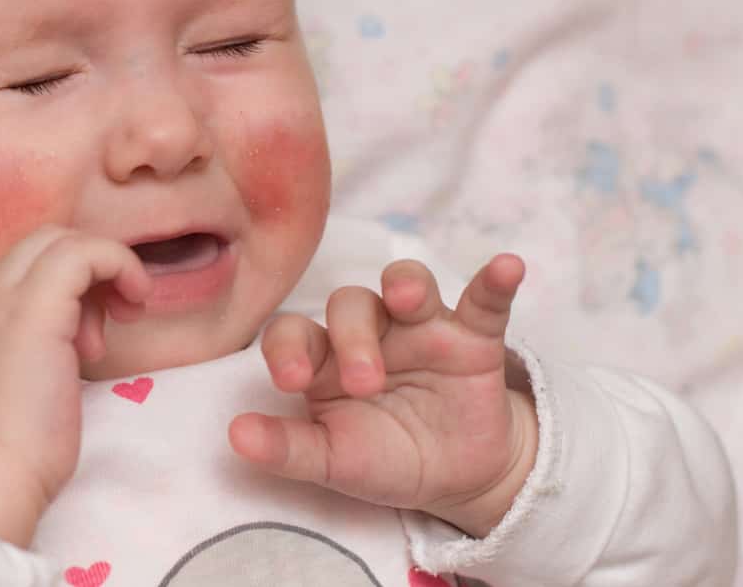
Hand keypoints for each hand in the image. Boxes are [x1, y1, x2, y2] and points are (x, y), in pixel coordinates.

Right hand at [0, 227, 151, 546]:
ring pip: (62, 241)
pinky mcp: (35, 307)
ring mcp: (2, 296)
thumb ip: (29, 348)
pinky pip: (84, 253)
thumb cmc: (7, 452)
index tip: (88, 336)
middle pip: (43, 242)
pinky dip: (118, 265)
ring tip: (115, 328)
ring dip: (103, 272)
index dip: (69, 286)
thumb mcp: (11, 384)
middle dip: (88, 271)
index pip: (24, 265)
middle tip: (113, 320)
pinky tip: (134, 300)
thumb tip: (73, 333)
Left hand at [229, 255, 537, 536]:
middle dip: (353, 338)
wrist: (456, 476)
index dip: (286, 348)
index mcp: (323, 358)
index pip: (293, 331)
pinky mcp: (473, 337)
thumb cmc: (382, 458)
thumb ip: (288, 449)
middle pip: (350, 303)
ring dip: (407, 284)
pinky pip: (484, 301)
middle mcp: (368, 331)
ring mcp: (421, 328)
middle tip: (366, 383)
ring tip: (409, 299)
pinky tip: (507, 267)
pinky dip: (494, 282)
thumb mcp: (334, 462)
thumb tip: (234, 436)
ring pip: (408, 283)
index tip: (290, 381)